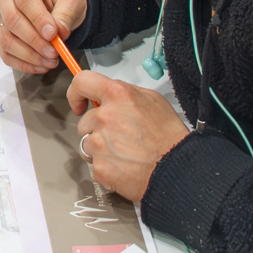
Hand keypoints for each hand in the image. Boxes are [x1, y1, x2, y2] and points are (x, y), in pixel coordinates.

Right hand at [0, 0, 88, 73]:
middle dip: (34, 41)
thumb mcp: (72, 0)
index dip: (38, 19)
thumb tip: (59, 31)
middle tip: (54, 52)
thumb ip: (66, 13)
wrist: (56, 7)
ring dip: (29, 55)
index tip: (52, 34)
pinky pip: (6, 54)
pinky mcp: (0, 36)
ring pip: (6, 39)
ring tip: (50, 61)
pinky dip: (23, 64)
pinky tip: (40, 66)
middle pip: (12, 21)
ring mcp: (0, 18)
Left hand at [72, 72, 191, 203]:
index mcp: (118, 96)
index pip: (82, 82)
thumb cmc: (169, 136)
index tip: (79, 104)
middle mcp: (105, 117)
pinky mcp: (99, 167)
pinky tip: (124, 165)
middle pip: (85, 122)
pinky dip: (106, 167)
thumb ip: (125, 94)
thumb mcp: (152, 100)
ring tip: (124, 153)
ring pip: (87, 144)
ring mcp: (99, 144)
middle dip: (97, 129)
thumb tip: (110, 96)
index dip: (76, 93)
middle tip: (120, 137)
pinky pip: (95, 165)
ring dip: (100, 149)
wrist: (176, 169)